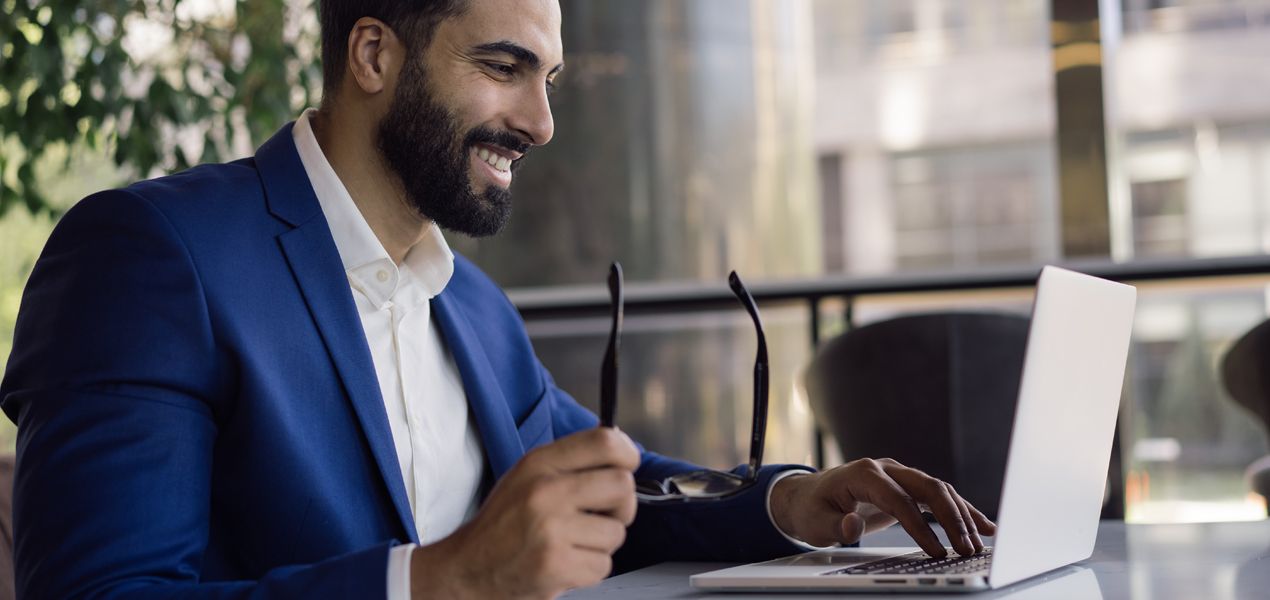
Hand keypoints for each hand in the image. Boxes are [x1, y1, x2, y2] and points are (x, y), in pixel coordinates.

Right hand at [409, 427, 640, 599]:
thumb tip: (621, 453)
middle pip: (622, 486)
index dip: (628, 454)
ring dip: (601, 543)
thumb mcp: (526, 476)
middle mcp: (545, 491)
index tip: (627, 467)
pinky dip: (589, 569)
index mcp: (539, 463)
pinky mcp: (556, 565)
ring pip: (616, 532)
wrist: (467, 569)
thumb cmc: (502, 524)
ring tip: (571, 543)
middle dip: (622, 505)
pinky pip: (603, 565)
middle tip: (604, 515)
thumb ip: (569, 463)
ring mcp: (551, 529)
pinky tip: (565, 562)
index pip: (605, 442)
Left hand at [769, 458, 995, 557]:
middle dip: (952, 519)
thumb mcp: (815, 523)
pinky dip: (961, 511)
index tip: (936, 551)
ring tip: (980, 543)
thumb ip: (835, 526)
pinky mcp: (906, 487)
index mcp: (864, 473)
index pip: (900, 500)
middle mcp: (886, 469)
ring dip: (962, 516)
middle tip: (967, 549)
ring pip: (939, 490)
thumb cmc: (812, 508)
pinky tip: (983, 526)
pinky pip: (938, 497)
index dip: (920, 527)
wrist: (807, 496)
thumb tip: (853, 526)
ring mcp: (898, 475)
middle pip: (929, 488)